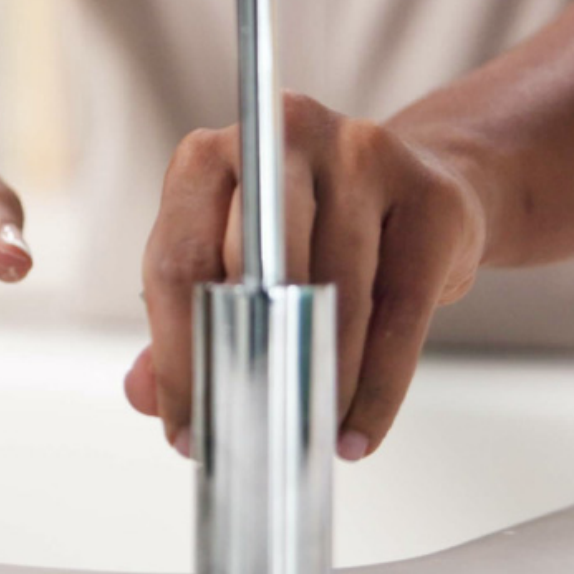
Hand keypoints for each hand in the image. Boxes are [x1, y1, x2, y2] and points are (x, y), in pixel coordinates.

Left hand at [124, 93, 486, 460]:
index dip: (178, 353)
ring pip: (333, 295)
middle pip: (254, 269)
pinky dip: (376, 389)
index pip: (179, 259)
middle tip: (247, 433)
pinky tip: (356, 431)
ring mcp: (362, 155)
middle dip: (249, 364)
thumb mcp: (235, 258)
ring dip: (317, 382)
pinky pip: (400, 312)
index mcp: (214, 152)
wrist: (422, 185)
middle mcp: (285, 136)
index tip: (187, 425)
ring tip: (305, 437)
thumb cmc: (313, 228)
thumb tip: (142, 393)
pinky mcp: (430, 197)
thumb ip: (185, 319)